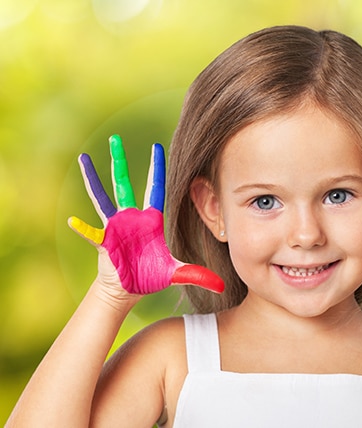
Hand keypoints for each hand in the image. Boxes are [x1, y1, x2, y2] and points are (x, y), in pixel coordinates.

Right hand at [68, 135, 223, 294]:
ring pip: (102, 197)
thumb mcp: (176, 273)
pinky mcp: (103, 241)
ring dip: (93, 179)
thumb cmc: (150, 277)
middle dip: (120, 161)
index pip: (155, 188)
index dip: (156, 168)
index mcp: (150, 220)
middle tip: (115, 138)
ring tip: (83, 158)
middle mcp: (131, 218)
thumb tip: (222, 286)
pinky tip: (73, 220)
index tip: (157, 147)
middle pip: (124, 183)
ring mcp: (114, 227)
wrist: (128, 291)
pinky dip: (83, 228)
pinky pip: (91, 233)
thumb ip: (198, 275)